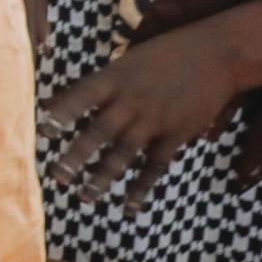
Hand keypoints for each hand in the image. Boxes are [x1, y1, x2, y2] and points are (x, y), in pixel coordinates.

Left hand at [40, 29, 238, 211]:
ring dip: (103, 177)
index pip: (83, 96)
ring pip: (125, 153)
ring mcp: (156, 119)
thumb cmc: (162, 56)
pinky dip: (142, 187)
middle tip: (58, 176)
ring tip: (85, 197)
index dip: (63, 113)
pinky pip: (155, 165)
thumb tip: (52, 102)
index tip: (44, 132)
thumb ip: (95, 86)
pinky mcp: (177, 134)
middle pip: (100, 131)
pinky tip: (128, 206)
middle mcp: (132, 100)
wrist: (217, 55)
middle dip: (78, 155)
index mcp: (115, 77)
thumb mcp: (126, 62)